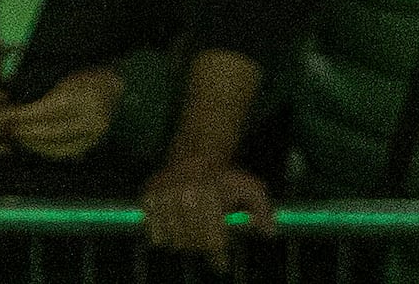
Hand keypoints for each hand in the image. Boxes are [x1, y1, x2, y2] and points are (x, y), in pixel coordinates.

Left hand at [0, 66, 124, 161]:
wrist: (113, 86)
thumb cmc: (84, 76)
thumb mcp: (64, 75)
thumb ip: (43, 93)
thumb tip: (15, 108)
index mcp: (85, 96)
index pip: (49, 110)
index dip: (25, 115)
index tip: (7, 115)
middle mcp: (92, 119)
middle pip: (52, 132)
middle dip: (26, 132)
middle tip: (7, 129)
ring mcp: (95, 135)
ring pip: (58, 147)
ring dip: (33, 144)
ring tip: (17, 136)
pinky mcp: (92, 144)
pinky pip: (66, 153)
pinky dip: (47, 150)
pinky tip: (33, 144)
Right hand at [144, 156, 270, 263]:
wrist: (197, 154)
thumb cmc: (225, 176)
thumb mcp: (250, 189)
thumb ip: (262, 211)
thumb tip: (270, 232)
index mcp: (208, 195)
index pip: (212, 240)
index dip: (218, 256)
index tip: (221, 264)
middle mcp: (184, 197)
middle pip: (193, 243)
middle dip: (202, 246)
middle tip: (207, 242)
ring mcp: (164, 198)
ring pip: (174, 242)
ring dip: (185, 242)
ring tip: (193, 232)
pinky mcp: (148, 199)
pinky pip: (155, 235)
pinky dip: (165, 237)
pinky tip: (176, 228)